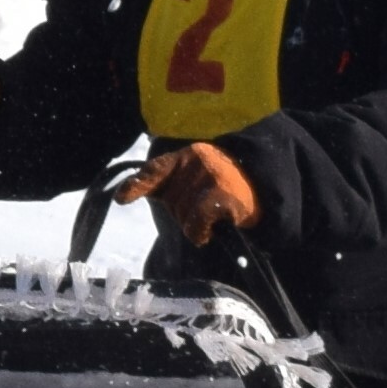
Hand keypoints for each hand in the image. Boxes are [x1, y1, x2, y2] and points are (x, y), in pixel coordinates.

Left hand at [114, 139, 258, 243]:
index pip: (155, 170)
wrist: (265, 183)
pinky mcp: (224, 195)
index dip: (137, 184)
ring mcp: (211, 176)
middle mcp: (196, 160)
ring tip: (214, 216)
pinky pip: (197, 222)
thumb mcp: (193, 178)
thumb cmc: (223, 185)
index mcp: (185, 156)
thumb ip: (164, 184)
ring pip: (183, 217)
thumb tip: (123, 194)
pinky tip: (210, 231)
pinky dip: (200, 232)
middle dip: (184, 213)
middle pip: (171, 203)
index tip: (121, 198)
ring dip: (195, 224)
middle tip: (207, 207)